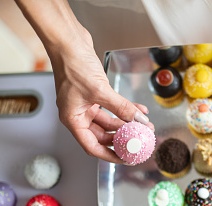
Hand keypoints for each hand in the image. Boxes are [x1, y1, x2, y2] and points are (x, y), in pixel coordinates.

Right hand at [15, 0, 153, 162]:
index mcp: (72, 119)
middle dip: (122, 138)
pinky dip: (125, 109)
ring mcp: (86, 104)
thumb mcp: (99, 90)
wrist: (68, 41)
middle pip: (103, 135)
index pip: (92, 146)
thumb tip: (138, 121)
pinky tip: (139, 110)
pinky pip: (112, 106)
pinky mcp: (94, 93)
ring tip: (143, 125)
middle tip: (139, 141)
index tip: (125, 158)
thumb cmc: (72, 65)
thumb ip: (121, 107)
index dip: (109, 155)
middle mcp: (78, 114)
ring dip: (126, 123)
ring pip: (110, 120)